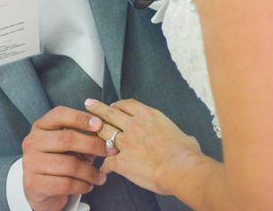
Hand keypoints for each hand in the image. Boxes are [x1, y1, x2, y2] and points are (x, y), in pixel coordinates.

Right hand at [21, 106, 113, 210]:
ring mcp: (31, 163)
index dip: (81, 118)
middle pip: (66, 139)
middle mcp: (32, 141)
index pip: (60, 115)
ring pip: (69, 165)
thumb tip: (108, 135)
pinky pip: (65, 184)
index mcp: (41, 126)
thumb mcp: (70, 145)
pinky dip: (82, 186)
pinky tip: (88, 186)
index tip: (100, 124)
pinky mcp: (34, 184)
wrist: (39, 188)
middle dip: (92, 144)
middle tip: (110, 151)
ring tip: (101, 176)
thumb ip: (85, 137)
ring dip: (90, 172)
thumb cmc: (59, 160)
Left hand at [85, 98, 202, 194]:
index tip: (113, 105)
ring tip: (86, 128)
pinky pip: (107, 161)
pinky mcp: (122, 160)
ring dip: (94, 130)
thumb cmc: (186, 153)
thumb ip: (176, 135)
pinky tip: (102, 168)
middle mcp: (135, 125)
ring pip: (104, 132)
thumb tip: (185, 140)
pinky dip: (104, 165)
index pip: (127, 105)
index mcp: (149, 116)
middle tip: (89, 104)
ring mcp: (126, 142)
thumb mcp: (183, 135)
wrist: (180, 167)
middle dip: (98, 108)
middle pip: (110, 112)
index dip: (118, 104)